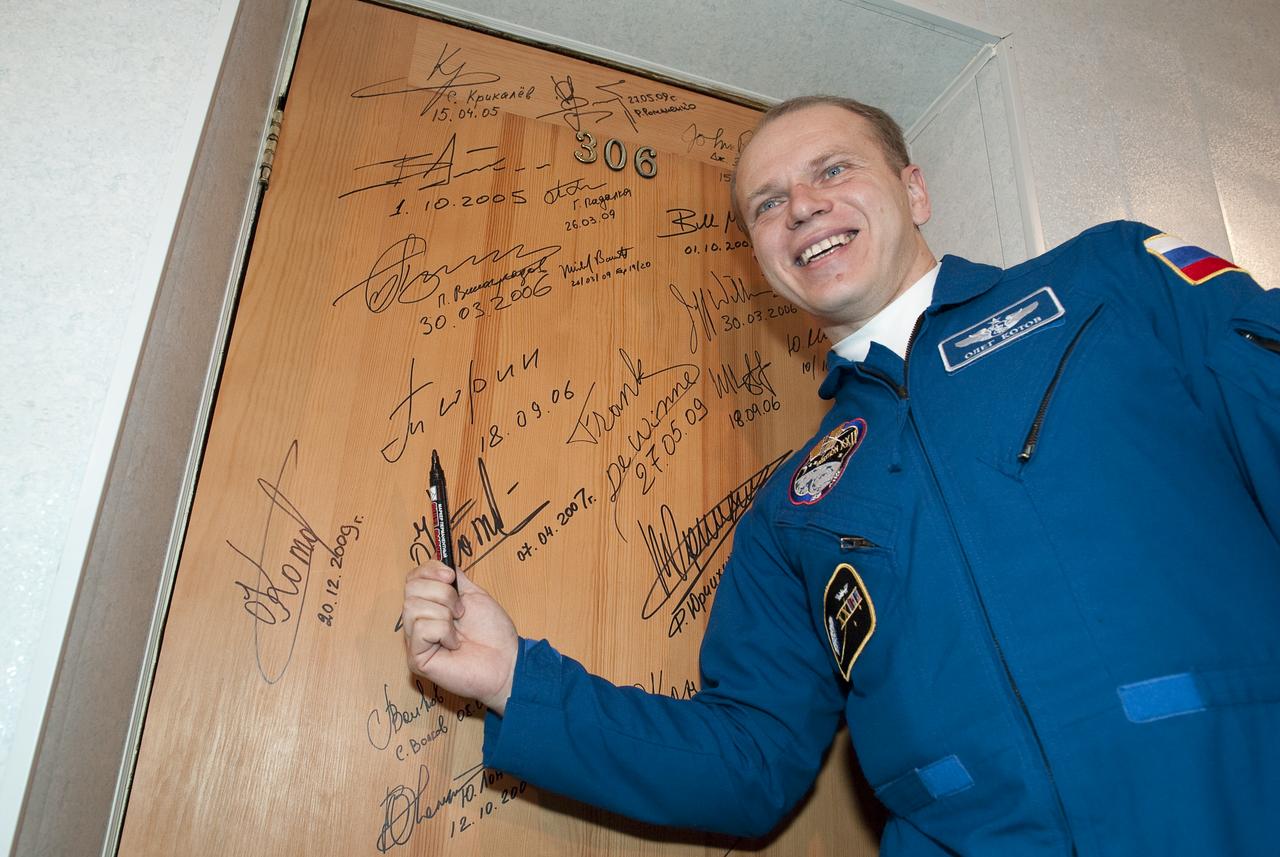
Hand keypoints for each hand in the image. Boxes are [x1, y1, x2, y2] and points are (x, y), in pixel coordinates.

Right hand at [403, 562, 517, 713]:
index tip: (449, 575)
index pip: (412, 578)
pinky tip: (454, 645)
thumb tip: (441, 561)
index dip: (429, 570)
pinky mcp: (416, 659)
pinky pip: (420, 627)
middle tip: (461, 611)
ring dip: (445, 614)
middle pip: (410, 588)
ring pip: (413, 606)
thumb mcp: (474, 595)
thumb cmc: (493, 632)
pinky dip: (443, 632)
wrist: (505, 661)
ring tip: (458, 631)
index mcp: (430, 606)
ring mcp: (415, 641)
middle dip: (442, 593)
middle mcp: (418, 622)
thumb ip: (455, 579)